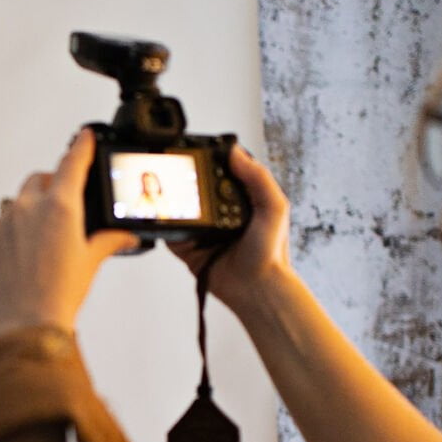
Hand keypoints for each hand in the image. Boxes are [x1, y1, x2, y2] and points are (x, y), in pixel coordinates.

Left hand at [0, 129, 138, 333]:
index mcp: (60, 207)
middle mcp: (28, 209)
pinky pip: (2, 227)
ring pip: (16, 201)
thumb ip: (108, 242)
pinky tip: (27, 254)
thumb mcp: (91, 261)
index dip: (81, 147)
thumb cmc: (61, 292)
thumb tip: (124, 238)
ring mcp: (4, 224)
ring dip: (30, 207)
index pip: (72, 163)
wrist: (29, 321)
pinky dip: (14, 232)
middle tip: (66, 202)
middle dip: (53, 184)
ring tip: (43, 232)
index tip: (84, 137)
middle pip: (40, 179)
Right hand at [168, 144, 291, 313]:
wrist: (258, 289)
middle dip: (186, 182)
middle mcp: (220, 215)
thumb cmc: (271, 253)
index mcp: (240, 201)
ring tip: (167, 193)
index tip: (198, 153)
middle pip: (196, 191)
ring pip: (181, 211)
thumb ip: (258, 177)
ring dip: (174, 203)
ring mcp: (203, 232)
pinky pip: (171, 234)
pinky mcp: (189, 250)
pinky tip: (166, 219)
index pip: (220, 175)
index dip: (210, 163)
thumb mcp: (274, 206)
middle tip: (177, 173)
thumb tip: (235, 153)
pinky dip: (167, 227)